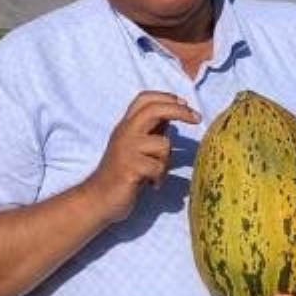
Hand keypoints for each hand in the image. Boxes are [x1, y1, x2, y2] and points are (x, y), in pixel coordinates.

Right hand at [82, 92, 199, 222]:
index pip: (144, 99)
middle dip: (179, 111)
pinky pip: (158, 167)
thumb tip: (171, 118)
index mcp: (126, 126)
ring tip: (156, 175)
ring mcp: (126, 149)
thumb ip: (151, 132)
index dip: (166, 97)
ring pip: (163, 144)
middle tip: (197, 119)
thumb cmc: (121, 175)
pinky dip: (159, 178)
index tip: (184, 103)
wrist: (98, 199)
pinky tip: (151, 185)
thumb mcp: (135, 147)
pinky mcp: (129, 168)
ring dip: (165, 162)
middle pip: (154, 109)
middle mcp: (124, 133)